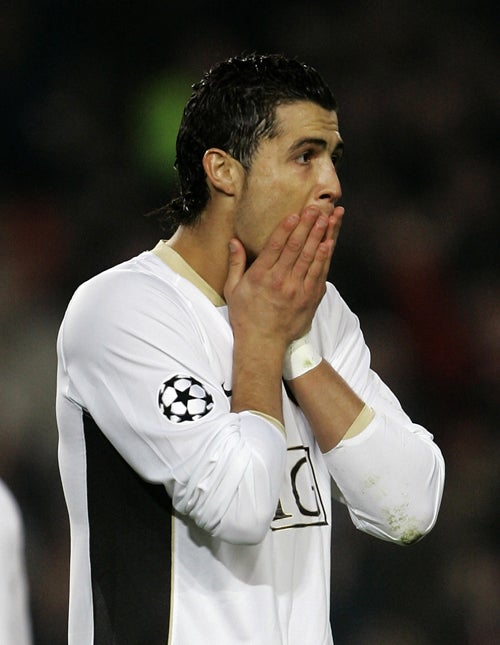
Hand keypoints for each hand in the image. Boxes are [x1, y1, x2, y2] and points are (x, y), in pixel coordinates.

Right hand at [224, 205, 343, 346]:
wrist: (263, 343)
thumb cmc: (246, 316)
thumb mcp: (233, 289)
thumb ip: (236, 263)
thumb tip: (234, 240)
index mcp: (261, 277)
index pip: (276, 246)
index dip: (286, 228)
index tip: (295, 214)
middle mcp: (280, 281)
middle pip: (296, 248)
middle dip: (307, 226)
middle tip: (316, 208)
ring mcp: (297, 290)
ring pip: (310, 258)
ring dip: (319, 236)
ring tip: (326, 218)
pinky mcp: (309, 299)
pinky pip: (319, 274)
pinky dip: (324, 258)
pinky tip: (328, 243)